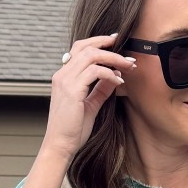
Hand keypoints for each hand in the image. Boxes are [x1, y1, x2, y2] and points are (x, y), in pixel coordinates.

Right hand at [42, 32, 136, 158]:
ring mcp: (65, 81)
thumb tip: (114, 76)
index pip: (80, 49)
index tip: (116, 43)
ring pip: (91, 55)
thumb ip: (100, 89)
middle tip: (127, 54)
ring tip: (128, 66)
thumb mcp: (90, 105)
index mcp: (64, 77)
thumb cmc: (72, 129)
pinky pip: (95, 72)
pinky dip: (110, 74)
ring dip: (113, 58)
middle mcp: (62, 75)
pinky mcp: (72, 90)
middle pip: (86, 47)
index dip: (98, 42)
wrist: (60, 145)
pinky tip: (119, 81)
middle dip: (109, 45)